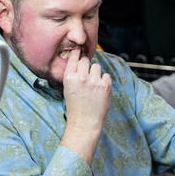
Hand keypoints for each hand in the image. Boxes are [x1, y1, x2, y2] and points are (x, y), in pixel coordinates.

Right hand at [59, 47, 111, 161]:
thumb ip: (73, 75)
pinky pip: (106, 75)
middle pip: (86, 60)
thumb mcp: (68, 89)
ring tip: (93, 84)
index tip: (79, 52)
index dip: (77, 54)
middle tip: (87, 75)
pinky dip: (104, 81)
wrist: (85, 122)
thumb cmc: (75, 107)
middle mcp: (81, 77)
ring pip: (97, 66)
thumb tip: (79, 60)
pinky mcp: (105, 86)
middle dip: (87, 66)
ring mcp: (94, 81)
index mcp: (69, 78)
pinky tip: (100, 90)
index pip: (74, 58)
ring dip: (96, 73)